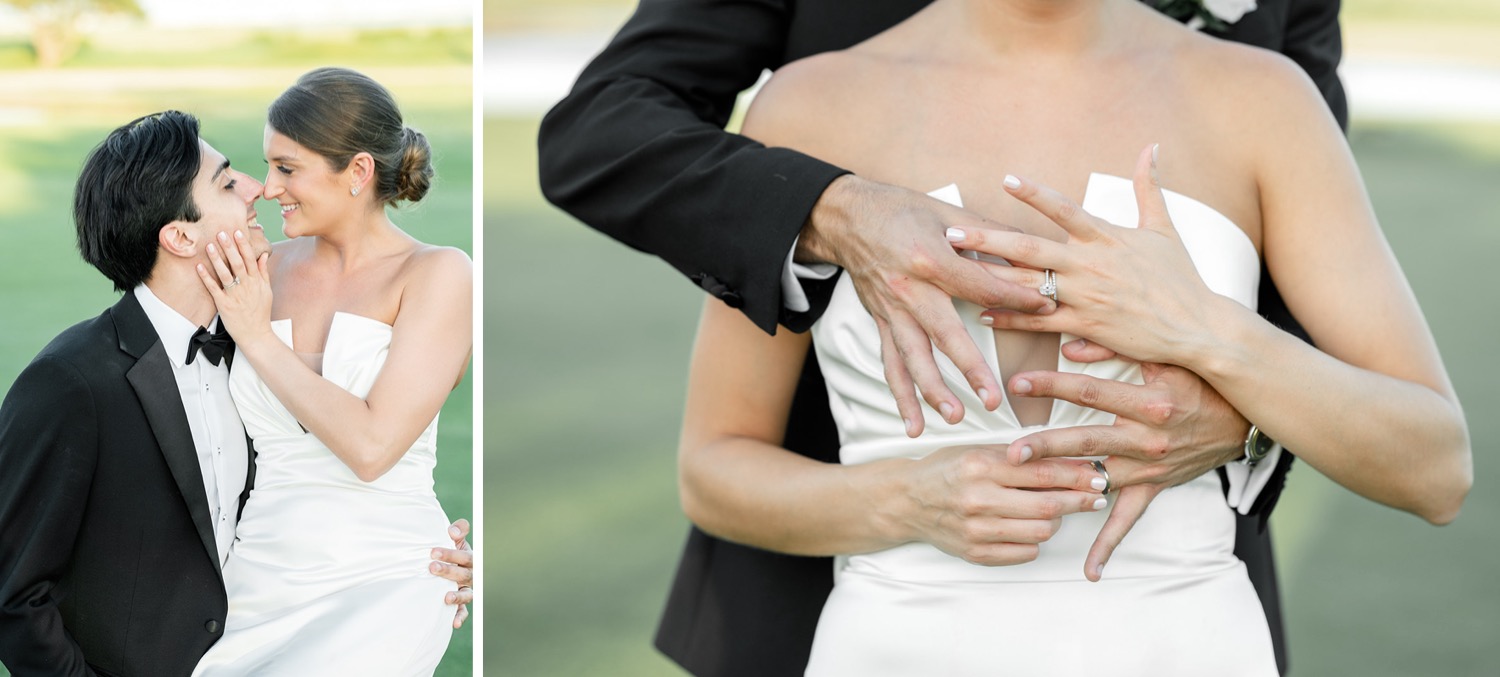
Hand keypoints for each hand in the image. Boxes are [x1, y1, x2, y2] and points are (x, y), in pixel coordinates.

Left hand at [198, 230, 273, 343]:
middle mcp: (246, 286)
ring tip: (209, 246)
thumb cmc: (261, 313)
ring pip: (225, 273)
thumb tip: (263, 256)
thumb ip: (263, 273)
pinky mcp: (224, 304)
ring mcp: (234, 295)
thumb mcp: (267, 291)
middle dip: (229, 247)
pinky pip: (214, 288)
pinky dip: (206, 277)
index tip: (237, 232)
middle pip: (237, 263)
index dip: (243, 245)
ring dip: (217, 259)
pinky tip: (200, 266)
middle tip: (221, 233)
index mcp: (256, 282)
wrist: (256, 335)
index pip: (250, 259)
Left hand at [429, 518, 473, 628]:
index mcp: (470, 559)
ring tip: (446, 598)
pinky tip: (453, 623)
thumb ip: (458, 530)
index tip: (433, 552)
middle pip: (463, 575)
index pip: (464, 557)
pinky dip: (460, 617)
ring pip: (466, 594)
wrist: (448, 565)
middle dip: (448, 571)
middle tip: (431, 567)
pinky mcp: (461, 604)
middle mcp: (471, 576)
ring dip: (457, 596)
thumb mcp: (455, 539)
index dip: (450, 554)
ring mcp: (467, 590)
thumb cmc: (451, 551)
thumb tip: (452, 531)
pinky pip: (464, 611)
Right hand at [801, 175, 1056, 435]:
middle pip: (944, 334)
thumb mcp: (946, 210)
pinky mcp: (881, 322)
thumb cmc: (899, 209)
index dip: (1016, 297)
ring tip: (956, 418)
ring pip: (913, 358)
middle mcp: (909, 290)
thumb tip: (1032, 247)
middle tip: (993, 399)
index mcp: (929, 258)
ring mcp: (892, 310)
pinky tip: (914, 426)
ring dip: (933, 391)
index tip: (1047, 309)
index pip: (980, 285)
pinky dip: (901, 396)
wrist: (846, 216)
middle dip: (971, 368)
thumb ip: (989, 233)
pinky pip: (891, 364)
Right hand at [892, 445, 1107, 564]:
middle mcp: (977, 499)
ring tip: (1058, 510)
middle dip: (1079, 501)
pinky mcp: (975, 553)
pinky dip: (1035, 540)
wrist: (907, 501)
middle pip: (1048, 507)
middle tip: (1096, 497)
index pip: (1042, 473)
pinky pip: (1025, 552)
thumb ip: (1021, 456)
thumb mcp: (980, 450)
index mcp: (980, 467)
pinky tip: (1030, 528)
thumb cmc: (947, 470)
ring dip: (1057, 522)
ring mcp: (976, 530)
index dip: (1077, 477)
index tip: (1099, 476)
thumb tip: (1071, 461)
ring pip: (1041, 533)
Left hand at [951, 146, 1222, 367]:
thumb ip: (1149, 187)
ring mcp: (1087, 298)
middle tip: (952, 231)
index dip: (1035, 194)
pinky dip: (1011, 319)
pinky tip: (983, 315)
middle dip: (988, 239)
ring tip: (954, 272)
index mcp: (1106, 238)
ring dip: (989, 279)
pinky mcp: (1087, 326)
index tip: (1006, 179)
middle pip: (1031, 248)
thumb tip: (1151, 146)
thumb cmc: (1180, 278)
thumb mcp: (1164, 228)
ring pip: (1028, 286)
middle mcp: (1091, 266)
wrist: (1198, 327)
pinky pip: (1040, 323)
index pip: (1064, 209)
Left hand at [1003, 339, 1248, 580]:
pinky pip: (1129, 520)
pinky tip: (1090, 570)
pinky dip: (1109, 545)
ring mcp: (1149, 468)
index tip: (1017, 383)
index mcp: (1149, 404)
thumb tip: (1071, 344)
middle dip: (1045, 447)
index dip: (1051, 386)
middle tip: (1010, 453)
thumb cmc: (1201, 382)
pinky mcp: (1153, 487)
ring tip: (1026, 495)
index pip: (1089, 393)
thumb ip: (1118, 348)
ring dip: (1061, 489)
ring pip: (1097, 480)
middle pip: (1086, 442)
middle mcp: (1148, 440)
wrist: (1242, 421)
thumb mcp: (1166, 357)